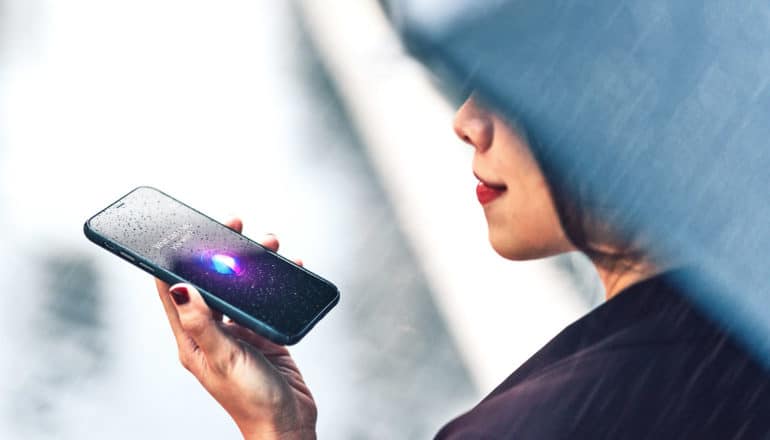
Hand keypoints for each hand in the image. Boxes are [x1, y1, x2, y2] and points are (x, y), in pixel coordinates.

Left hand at [155, 218, 316, 439]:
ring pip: (241, 287)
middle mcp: (213, 331)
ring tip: (269, 243)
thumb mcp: (223, 358)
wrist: (288, 424)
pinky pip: (265, 300)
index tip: (182, 230)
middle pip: (211, 281)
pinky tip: (289, 267)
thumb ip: (202, 322)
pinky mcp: (263, 334)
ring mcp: (238, 332)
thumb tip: (178, 287)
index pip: (172, 291)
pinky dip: (276, 282)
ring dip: (253, 263)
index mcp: (192, 339)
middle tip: (234, 225)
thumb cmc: (251, 400)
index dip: (174, 258)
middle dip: (221, 250)